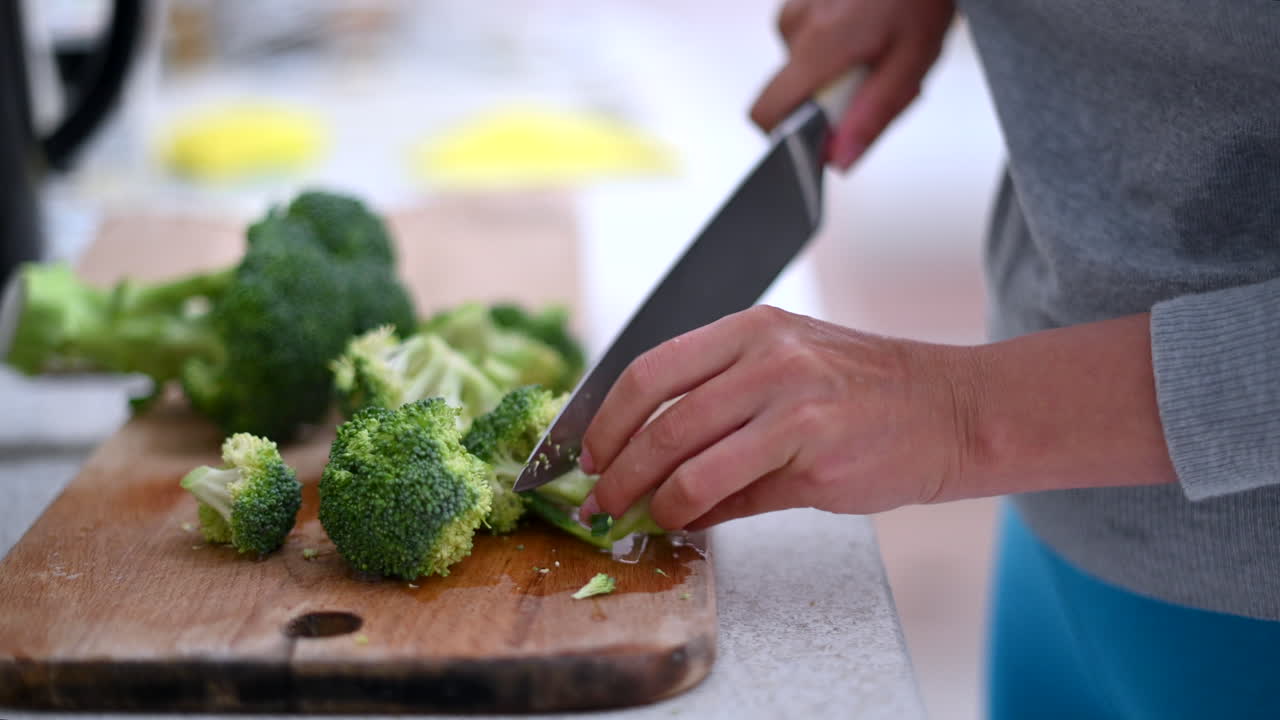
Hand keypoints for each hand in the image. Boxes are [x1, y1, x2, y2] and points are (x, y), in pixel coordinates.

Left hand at [578, 306, 975, 529]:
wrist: (949, 411)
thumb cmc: (863, 393)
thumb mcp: (787, 372)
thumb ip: (718, 409)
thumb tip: (651, 466)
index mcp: (751, 329)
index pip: (650, 369)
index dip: (605, 417)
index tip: (586, 451)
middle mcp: (767, 358)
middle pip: (661, 420)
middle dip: (617, 469)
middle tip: (599, 499)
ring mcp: (793, 405)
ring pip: (689, 460)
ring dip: (650, 499)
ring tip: (636, 517)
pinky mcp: (814, 456)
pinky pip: (733, 492)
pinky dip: (699, 512)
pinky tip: (689, 522)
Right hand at [750, 0, 953, 168]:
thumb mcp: (911, 63)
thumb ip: (873, 115)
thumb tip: (840, 158)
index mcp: (821, 46)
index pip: (768, 111)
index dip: (787, 136)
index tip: (820, 135)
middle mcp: (797, 25)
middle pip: (793, 92)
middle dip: (829, 99)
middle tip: (872, 77)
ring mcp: (796, 8)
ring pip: (803, 67)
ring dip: (835, 71)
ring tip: (874, 47)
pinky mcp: (800, 0)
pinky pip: (806, 42)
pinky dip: (834, 46)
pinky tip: (864, 29)